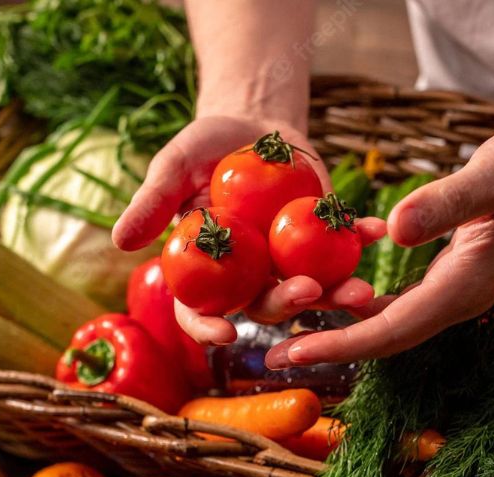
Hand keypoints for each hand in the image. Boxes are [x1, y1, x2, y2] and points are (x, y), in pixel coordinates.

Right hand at [112, 116, 382, 345]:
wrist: (252, 125)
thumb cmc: (205, 148)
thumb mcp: (174, 166)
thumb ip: (152, 202)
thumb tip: (119, 241)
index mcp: (208, 272)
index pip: (200, 312)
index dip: (210, 328)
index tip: (226, 333)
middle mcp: (250, 277)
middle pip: (265, 305)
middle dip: (286, 306)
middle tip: (304, 292)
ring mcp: (290, 262)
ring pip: (313, 288)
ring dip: (336, 293)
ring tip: (358, 291)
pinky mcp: (325, 241)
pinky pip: (344, 247)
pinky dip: (360, 239)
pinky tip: (375, 230)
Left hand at [264, 125, 493, 367]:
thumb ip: (448, 202)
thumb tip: (394, 232)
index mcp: (466, 286)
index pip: (394, 330)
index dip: (342, 344)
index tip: (294, 350)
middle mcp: (459, 300)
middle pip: (385, 339)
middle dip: (329, 348)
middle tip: (269, 355)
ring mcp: (455, 293)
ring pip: (389, 325)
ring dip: (340, 332)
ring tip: (286, 335)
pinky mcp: (450, 277)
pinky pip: (398, 304)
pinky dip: (360, 306)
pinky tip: (328, 299)